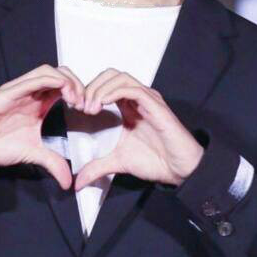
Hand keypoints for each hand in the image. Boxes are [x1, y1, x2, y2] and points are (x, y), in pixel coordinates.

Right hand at [0, 64, 84, 188]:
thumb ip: (52, 163)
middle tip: (84, 104)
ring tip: (74, 99)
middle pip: (60, 73)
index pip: (64, 85)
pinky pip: (29, 80)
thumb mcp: (32, 154)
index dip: (80, 92)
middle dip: (77, 84)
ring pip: (47, 71)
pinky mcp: (5, 93)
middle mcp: (30, 92)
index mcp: (38, 101)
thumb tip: (68, 182)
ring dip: (65, 81)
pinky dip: (48, 81)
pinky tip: (59, 91)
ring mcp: (18, 90)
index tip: (87, 110)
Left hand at [74, 69, 203, 190]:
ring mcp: (147, 99)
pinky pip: (133, 89)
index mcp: (129, 106)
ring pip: (120, 78)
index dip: (88, 91)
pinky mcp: (155, 105)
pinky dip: (115, 92)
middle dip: (92, 86)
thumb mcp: (118, 162)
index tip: (76, 108)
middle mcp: (138, 98)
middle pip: (111, 75)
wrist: (179, 169)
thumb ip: (97, 167)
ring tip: (91, 108)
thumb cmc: (156, 160)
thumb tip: (78, 182)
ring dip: (101, 89)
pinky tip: (103, 104)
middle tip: (82, 106)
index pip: (105, 84)